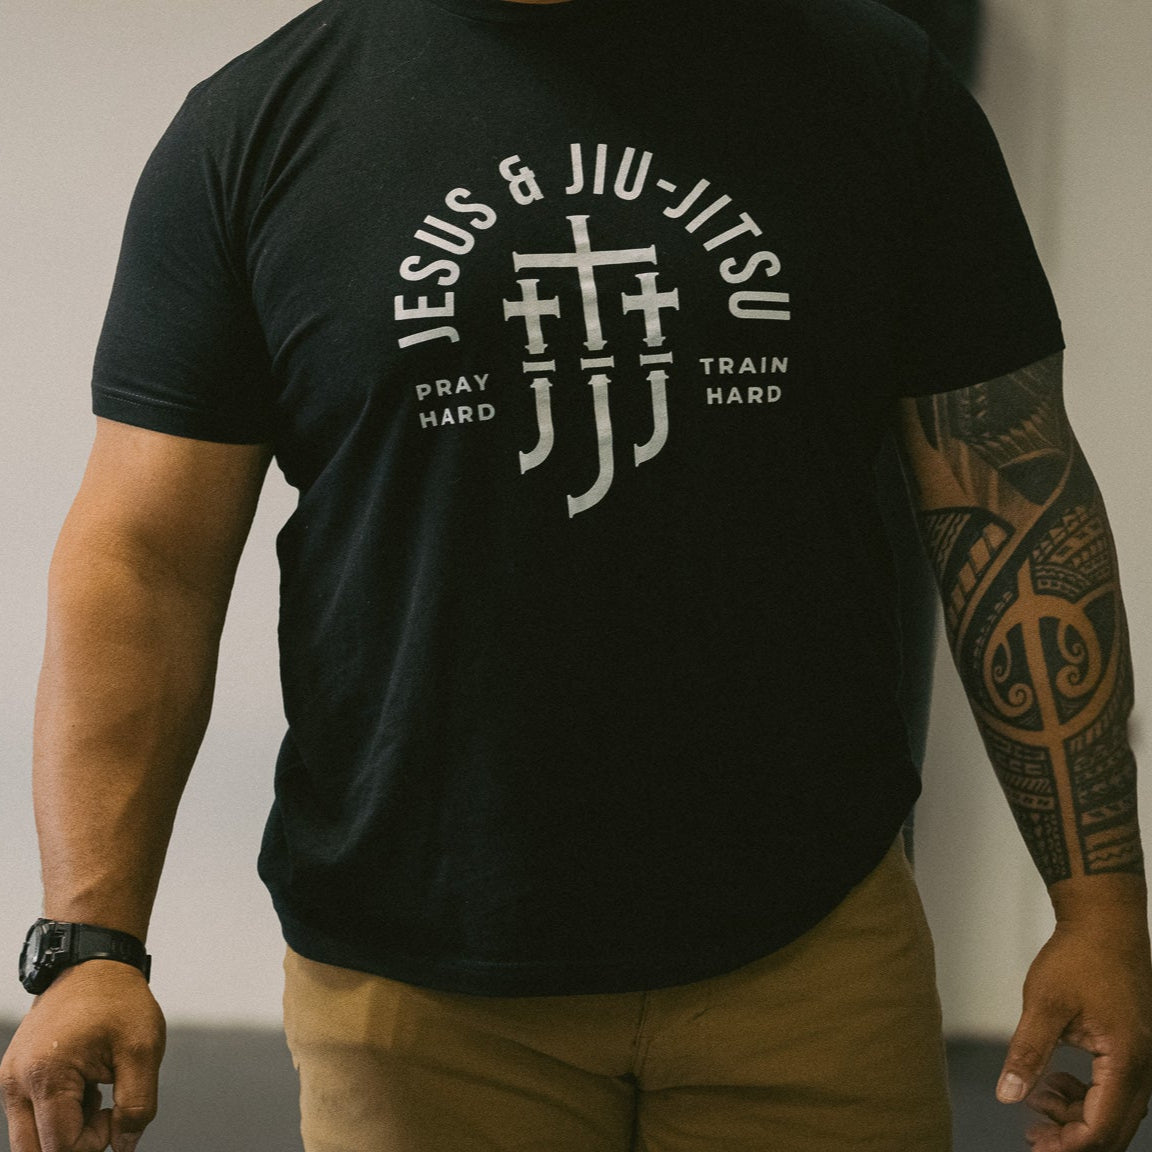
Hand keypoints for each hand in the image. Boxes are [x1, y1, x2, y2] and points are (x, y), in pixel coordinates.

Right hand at [0, 960, 164, 1151]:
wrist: (94, 964)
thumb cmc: (120, 1001)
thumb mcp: (143, 1049)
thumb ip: (137, 1106)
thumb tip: (124, 1148)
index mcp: (47, 1075)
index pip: (60, 1148)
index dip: (95, 1142)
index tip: (118, 1111)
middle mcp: (17, 1082)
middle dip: (75, 1143)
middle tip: (105, 1109)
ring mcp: (11, 1079)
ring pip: (31, 1140)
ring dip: (66, 1130)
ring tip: (95, 1091)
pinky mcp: (15, 1076)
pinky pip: (31, 1118)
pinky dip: (59, 1114)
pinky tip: (84, 1084)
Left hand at [997, 917, 1151, 1149]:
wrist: (1105, 922)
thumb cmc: (1077, 957)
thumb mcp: (1044, 1004)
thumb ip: (1028, 1053)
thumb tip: (1007, 1096)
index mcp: (1125, 1061)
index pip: (1103, 1126)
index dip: (1070, 1145)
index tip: (1036, 1145)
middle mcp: (1144, 1066)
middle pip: (1115, 1126)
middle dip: (1074, 1137)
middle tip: (1033, 1136)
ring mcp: (1144, 1057)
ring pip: (1117, 1109)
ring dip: (1079, 1115)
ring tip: (1037, 1102)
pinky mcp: (1135, 1046)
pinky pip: (1117, 1088)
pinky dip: (1087, 1094)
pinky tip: (1056, 1082)